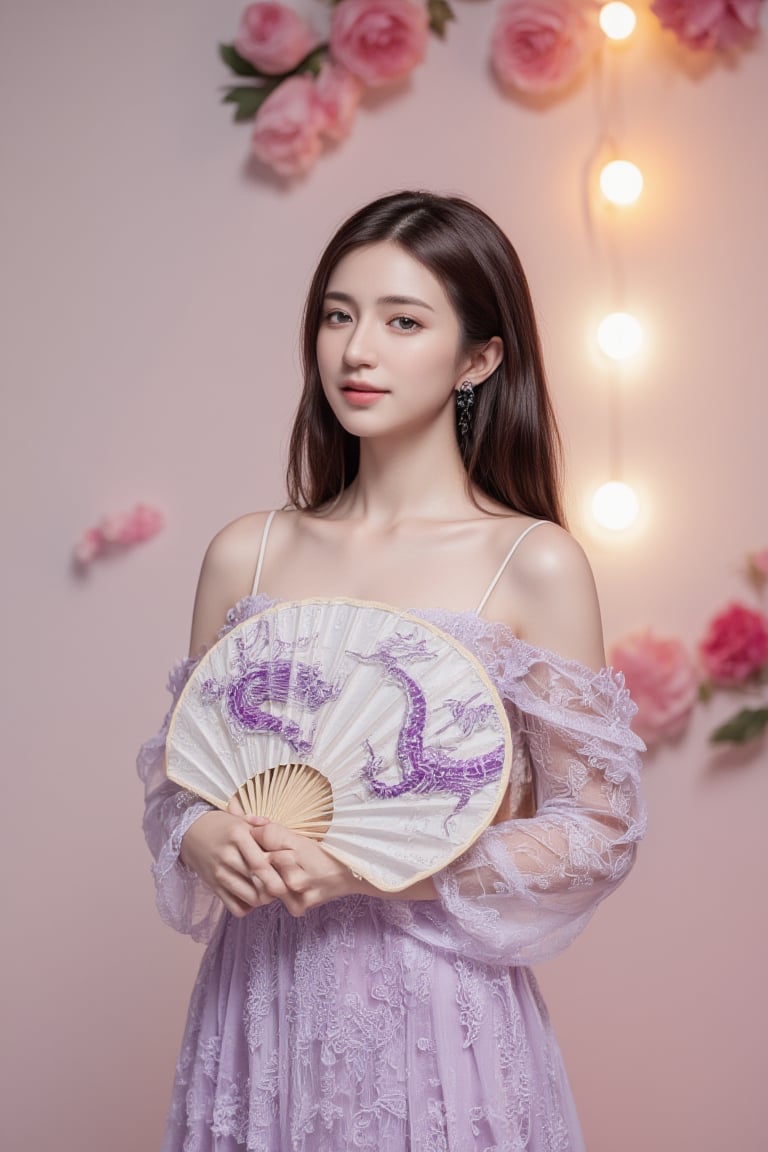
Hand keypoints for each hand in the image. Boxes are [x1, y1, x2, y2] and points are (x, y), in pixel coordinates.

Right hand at [179, 810, 282, 917]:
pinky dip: (247, 907)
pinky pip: (235, 908)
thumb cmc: (225, 827)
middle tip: (281, 886)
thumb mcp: (243, 821)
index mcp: (239, 836)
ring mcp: (219, 874)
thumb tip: (284, 843)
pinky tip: (251, 896)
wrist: (192, 832)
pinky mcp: (213, 887)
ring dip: (263, 899)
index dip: (277, 876)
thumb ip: (265, 830)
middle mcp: (228, 856)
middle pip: (258, 884)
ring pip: (250, 899)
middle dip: (275, 890)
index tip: (289, 879)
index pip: (261, 864)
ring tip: (268, 890)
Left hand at [245, 817, 438, 914]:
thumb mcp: (303, 835)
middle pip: (261, 859)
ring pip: (266, 881)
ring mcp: (298, 889)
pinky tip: (290, 886)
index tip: (255, 835)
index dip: (256, 835)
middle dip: (260, 856)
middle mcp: (297, 867)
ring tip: (280, 871)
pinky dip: (281, 893)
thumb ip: (274, 828)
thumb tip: (249, 820)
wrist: (353, 874)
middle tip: (266, 854)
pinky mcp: (299, 906)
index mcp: (299, 844)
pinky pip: (278, 899)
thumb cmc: (326, 851)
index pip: (264, 837)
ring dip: (268, 877)